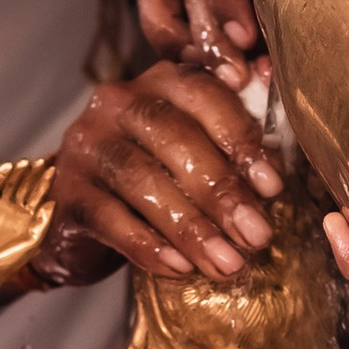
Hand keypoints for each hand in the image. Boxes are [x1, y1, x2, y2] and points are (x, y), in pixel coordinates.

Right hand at [0, 155, 61, 280]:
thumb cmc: (6, 262)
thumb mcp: (31, 243)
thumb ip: (43, 222)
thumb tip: (54, 201)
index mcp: (27, 217)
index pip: (38, 194)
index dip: (45, 182)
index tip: (53, 170)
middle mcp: (12, 208)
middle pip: (24, 184)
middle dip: (33, 173)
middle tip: (41, 162)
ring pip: (8, 181)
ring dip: (17, 172)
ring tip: (26, 163)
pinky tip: (8, 167)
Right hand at [43, 77, 281, 280]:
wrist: (89, 215)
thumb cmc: (160, 175)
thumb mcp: (198, 151)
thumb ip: (236, 143)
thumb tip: (283, 161)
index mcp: (162, 80)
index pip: (204, 94)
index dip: (241, 138)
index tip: (273, 186)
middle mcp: (118, 101)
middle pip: (173, 136)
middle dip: (221, 190)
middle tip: (257, 234)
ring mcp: (86, 143)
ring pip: (141, 179)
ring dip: (190, 226)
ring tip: (227, 263)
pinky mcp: (66, 190)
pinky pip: (108, 217)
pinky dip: (148, 246)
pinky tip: (180, 268)